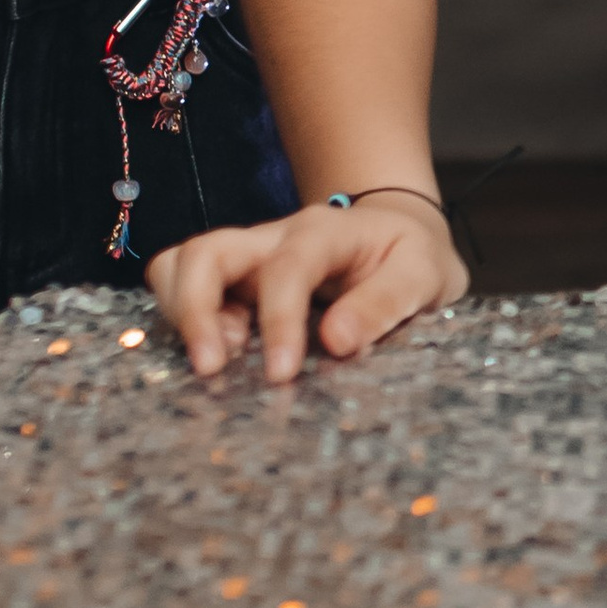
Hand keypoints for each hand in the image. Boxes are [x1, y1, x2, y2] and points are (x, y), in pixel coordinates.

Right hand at [147, 196, 467, 386]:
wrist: (399, 232)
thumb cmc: (411, 257)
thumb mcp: (424, 276)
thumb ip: (385, 303)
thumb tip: (336, 341)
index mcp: (325, 232)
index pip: (288, 268)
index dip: (278, 320)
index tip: (280, 375)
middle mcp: (275, 236)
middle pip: (207, 251)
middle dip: (195, 308)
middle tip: (211, 368)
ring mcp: (248, 255)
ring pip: (181, 263)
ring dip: (183, 313)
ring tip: (216, 362)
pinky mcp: (233, 279)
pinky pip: (183, 284)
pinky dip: (184, 318)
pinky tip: (220, 354)